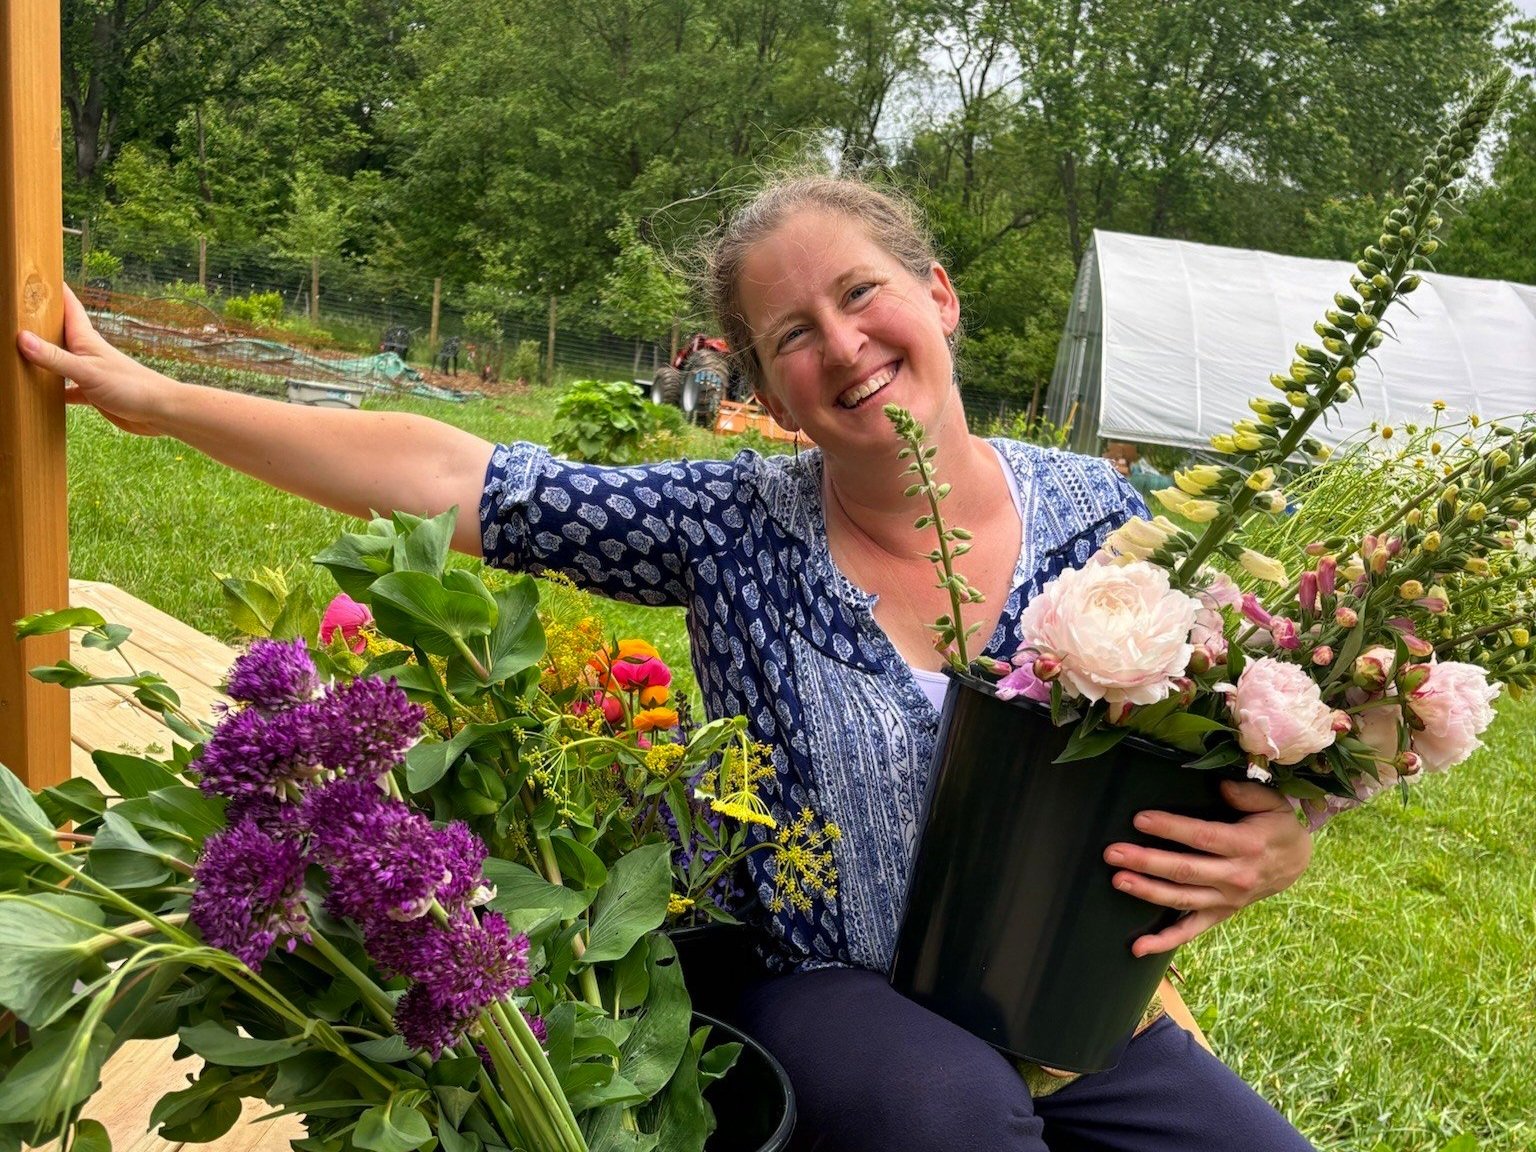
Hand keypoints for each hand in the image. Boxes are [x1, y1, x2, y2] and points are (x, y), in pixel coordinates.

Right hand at [16, 284, 168, 435]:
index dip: (54, 288)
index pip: (68, 305)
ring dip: (42, 357)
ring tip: (17, 349)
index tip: (36, 272)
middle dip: (39, 321)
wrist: (161, 412)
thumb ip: (55, 357)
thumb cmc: (131, 387)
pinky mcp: (92, 393)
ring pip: (59, 360)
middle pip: (58, 331)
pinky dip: (54, 391)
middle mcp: (86, 352)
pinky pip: (68, 390)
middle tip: (16, 311)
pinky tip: (40, 394)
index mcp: (86, 339)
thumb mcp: (87, 371)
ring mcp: (89, 372)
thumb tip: (22, 338)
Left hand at [1103, 779, 1311, 956]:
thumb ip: (1246, 793)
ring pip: (1182, 899)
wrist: (1296, 862)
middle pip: (1185, 871)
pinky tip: (1137, 947)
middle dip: (1147, 861)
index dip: (1171, 828)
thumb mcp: (1272, 803)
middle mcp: (1235, 876)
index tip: (1140, 819)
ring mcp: (1227, 900)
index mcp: (1246, 845)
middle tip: (1114, 853)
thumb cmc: (1275, 827)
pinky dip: (1164, 942)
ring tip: (1118, 880)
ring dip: (1147, 891)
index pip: (1203, 837)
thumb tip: (1221, 785)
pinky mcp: (1220, 914)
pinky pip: (1190, 931)